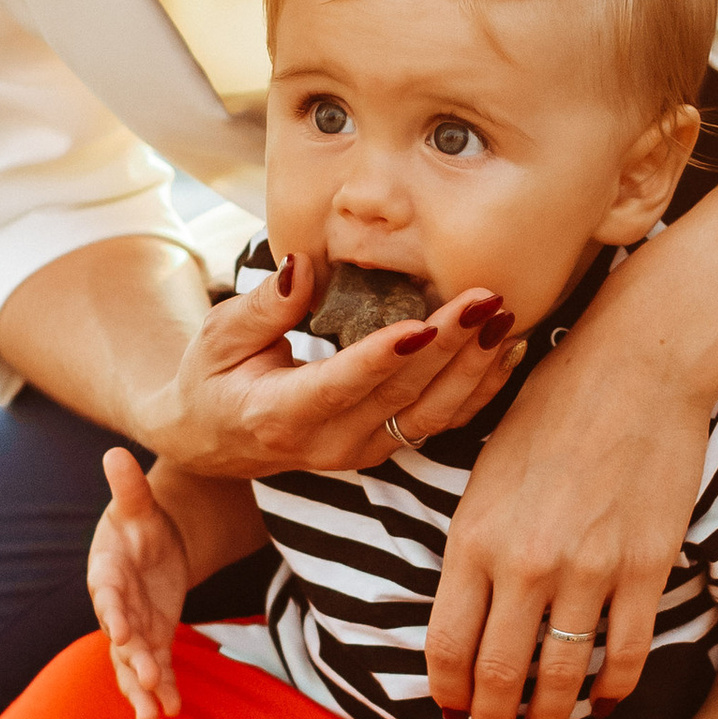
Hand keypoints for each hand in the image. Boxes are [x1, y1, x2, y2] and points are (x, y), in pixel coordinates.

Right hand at [88, 452, 192, 718]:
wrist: (150, 542)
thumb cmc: (138, 521)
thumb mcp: (137, 504)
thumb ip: (128, 488)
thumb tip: (115, 452)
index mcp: (106, 571)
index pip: (107, 593)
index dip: (114, 613)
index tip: (122, 633)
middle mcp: (115, 606)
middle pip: (120, 637)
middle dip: (132, 661)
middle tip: (147, 680)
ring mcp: (134, 627)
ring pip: (133, 663)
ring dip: (143, 688)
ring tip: (154, 715)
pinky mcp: (153, 639)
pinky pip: (156, 667)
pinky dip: (164, 689)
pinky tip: (173, 711)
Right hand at [147, 253, 524, 482]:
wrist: (214, 439)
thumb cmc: (212, 377)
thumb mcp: (218, 336)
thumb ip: (263, 306)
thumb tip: (302, 267)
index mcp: (279, 415)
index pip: (339, 386)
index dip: (382, 358)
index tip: (422, 325)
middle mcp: (327, 443)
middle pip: (399, 398)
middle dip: (448, 348)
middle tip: (484, 300)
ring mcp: (360, 452)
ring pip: (430, 416)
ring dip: (474, 369)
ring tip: (503, 320)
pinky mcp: (383, 447)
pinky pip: (440, 422)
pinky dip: (478, 389)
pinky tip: (505, 351)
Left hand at [426, 323, 711, 718]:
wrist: (637, 363)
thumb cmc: (553, 405)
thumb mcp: (486, 469)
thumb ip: (474, 541)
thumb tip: (465, 603)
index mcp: (473, 536)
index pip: (446, 645)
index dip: (446, 694)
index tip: (450, 714)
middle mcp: (524, 563)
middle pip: (498, 675)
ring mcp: (588, 569)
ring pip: (561, 676)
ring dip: (549, 716)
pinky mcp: (645, 567)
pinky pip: (625, 653)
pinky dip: (613, 688)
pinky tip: (605, 699)